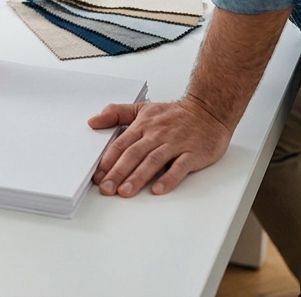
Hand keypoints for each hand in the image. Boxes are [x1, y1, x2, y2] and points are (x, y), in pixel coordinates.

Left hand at [88, 97, 232, 197]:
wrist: (208, 110)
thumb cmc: (174, 114)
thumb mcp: (142, 108)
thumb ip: (116, 113)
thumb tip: (92, 121)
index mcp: (143, 126)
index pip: (121, 144)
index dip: (108, 160)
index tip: (97, 175)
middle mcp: (157, 135)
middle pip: (133, 154)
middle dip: (117, 172)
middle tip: (106, 188)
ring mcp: (175, 144)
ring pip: (153, 161)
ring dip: (138, 177)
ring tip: (125, 191)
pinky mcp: (192, 153)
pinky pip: (179, 167)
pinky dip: (169, 178)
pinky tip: (158, 189)